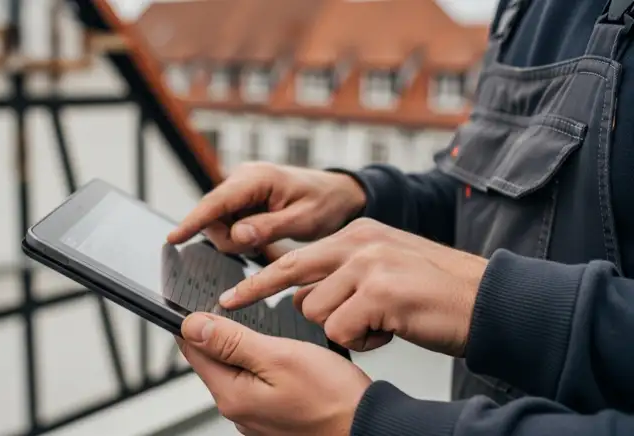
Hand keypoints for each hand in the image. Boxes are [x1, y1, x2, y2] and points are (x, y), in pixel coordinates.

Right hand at [167, 163, 365, 254]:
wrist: (337, 193)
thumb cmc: (324, 203)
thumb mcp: (303, 220)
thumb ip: (269, 227)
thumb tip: (237, 234)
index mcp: (257, 178)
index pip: (216, 202)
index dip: (193, 221)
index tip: (173, 238)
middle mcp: (243, 178)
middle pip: (213, 216)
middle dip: (229, 238)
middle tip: (258, 246)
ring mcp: (241, 187)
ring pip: (218, 222)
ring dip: (235, 238)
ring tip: (265, 237)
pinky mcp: (242, 198)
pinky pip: (228, 221)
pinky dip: (240, 233)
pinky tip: (260, 234)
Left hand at [178, 313, 369, 435]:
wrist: (367, 426)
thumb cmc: (333, 397)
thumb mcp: (279, 356)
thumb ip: (232, 341)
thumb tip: (192, 325)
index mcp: (232, 395)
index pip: (193, 349)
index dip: (196, 320)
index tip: (205, 301)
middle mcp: (239, 411)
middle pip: (214, 360)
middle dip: (223, 334)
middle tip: (246, 314)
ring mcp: (256, 417)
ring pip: (237, 371)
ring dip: (245, 349)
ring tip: (268, 335)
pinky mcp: (274, 417)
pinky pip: (257, 385)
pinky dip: (264, 367)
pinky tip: (283, 359)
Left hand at [219, 218, 488, 356]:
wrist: (490, 300)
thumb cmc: (437, 293)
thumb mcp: (387, 267)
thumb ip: (347, 270)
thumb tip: (305, 290)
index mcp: (358, 235)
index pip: (296, 256)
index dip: (262, 279)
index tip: (232, 294)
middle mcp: (360, 242)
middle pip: (290, 271)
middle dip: (257, 291)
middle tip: (231, 304)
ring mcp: (370, 264)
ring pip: (316, 310)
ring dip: (342, 328)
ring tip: (377, 323)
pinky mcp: (382, 290)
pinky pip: (343, 329)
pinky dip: (364, 341)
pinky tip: (390, 330)